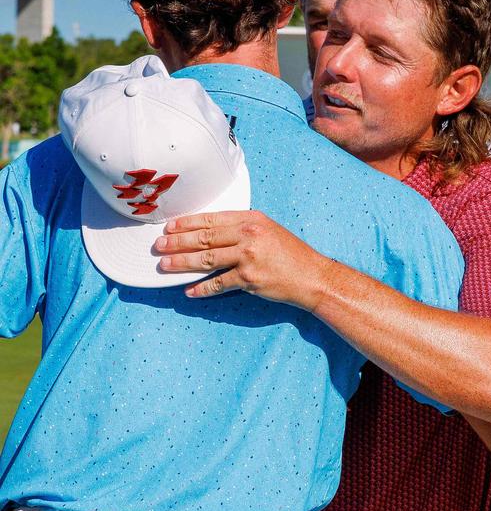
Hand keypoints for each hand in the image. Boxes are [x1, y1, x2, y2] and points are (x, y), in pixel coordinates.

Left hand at [155, 210, 332, 304]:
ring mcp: (248, 257)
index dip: (187, 223)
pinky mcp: (249, 279)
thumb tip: (212, 233)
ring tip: (165, 265)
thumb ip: (242, 228)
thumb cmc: (291, 255)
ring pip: (206, 260)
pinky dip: (202, 289)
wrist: (311, 277)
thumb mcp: (268, 230)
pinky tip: (189, 291)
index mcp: (251, 219)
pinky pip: (218, 284)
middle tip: (159, 246)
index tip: (170, 227)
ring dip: (182, 263)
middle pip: (204, 238)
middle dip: (178, 242)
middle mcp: (248, 235)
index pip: (211, 219)